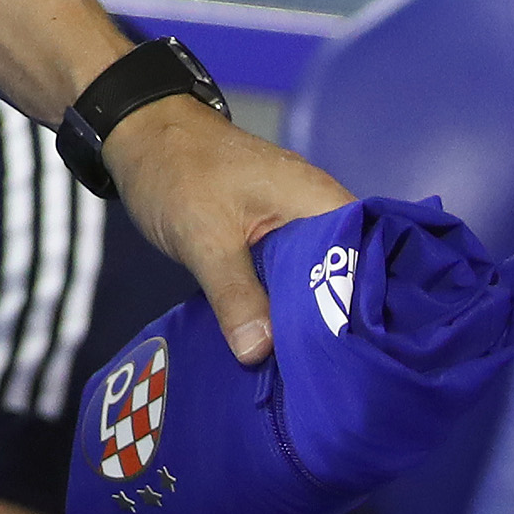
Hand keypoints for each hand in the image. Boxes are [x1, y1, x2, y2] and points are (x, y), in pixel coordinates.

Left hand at [107, 98, 352, 366]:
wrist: (142, 135)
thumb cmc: (176, 170)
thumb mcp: (203, 236)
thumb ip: (234, 293)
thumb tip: (259, 354)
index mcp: (319, 201)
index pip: (371, 259)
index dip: (372, 307)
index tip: (367, 356)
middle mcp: (320, 212)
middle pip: (349, 276)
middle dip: (342, 323)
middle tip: (341, 377)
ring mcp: (297, 225)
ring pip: (319, 281)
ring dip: (313, 319)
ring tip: (319, 373)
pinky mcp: (274, 238)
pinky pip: (294, 278)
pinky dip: (288, 308)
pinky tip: (286, 346)